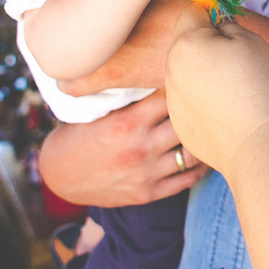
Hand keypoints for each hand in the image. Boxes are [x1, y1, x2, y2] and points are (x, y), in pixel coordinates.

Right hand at [38, 90, 206, 206]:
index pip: (171, 96)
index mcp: (129, 122)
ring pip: (192, 154)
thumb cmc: (80, 136)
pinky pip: (185, 180)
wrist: (59, 176)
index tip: (191, 80)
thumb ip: (132, 100)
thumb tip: (162, 75)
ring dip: (201, 141)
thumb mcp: (102, 112)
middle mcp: (141, 147)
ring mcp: (146, 173)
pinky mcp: (147, 193)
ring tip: (210, 130)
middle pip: (187, 124)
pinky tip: (203, 156)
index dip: (183, 87)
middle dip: (197, 113)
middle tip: (208, 104)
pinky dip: (198, 168)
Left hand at [165, 5, 268, 178]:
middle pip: (185, 43)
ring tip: (234, 88)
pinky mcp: (180, 123)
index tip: (228, 23)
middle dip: (207, 44)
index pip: (191, 11)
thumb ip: (228, 26)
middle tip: (236, 59)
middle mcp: (171, 70)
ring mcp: (173, 100)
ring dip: (204, 72)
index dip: (212, 12)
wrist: (256, 142)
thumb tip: (217, 26)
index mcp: (186, 44)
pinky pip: (190, 100)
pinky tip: (227, 109)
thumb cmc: (258, 87)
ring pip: (186, 73)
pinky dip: (205, 99)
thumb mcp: (252, 41)